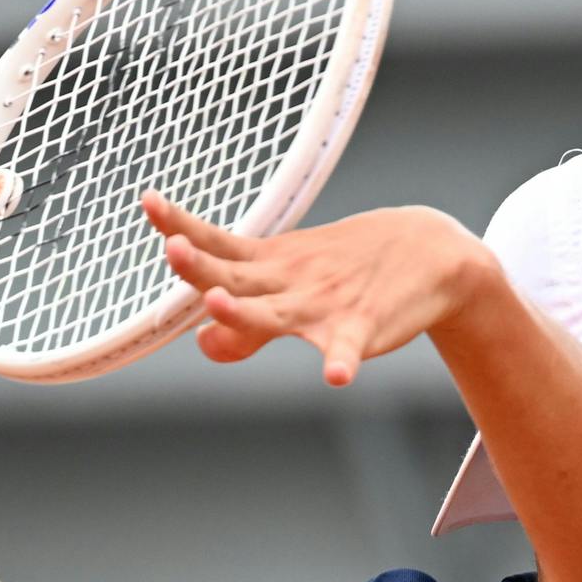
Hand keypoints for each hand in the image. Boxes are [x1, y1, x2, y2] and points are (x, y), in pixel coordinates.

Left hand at [143, 195, 495, 385]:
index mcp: (271, 265)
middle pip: (235, 277)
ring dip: (247, 312)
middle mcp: (290, 281)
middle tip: (174, 250)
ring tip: (220, 306)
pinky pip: (348, 347)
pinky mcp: (362, 326)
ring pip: (278, 313)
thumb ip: (244, 323)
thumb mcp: (293, 288)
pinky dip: (342, 361)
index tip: (151, 204)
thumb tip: (200, 341)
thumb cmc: (351, 272)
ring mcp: (325, 304)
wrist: (430, 254)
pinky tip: (336, 376)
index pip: (217, 245)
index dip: (181, 227)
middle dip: (201, 268)